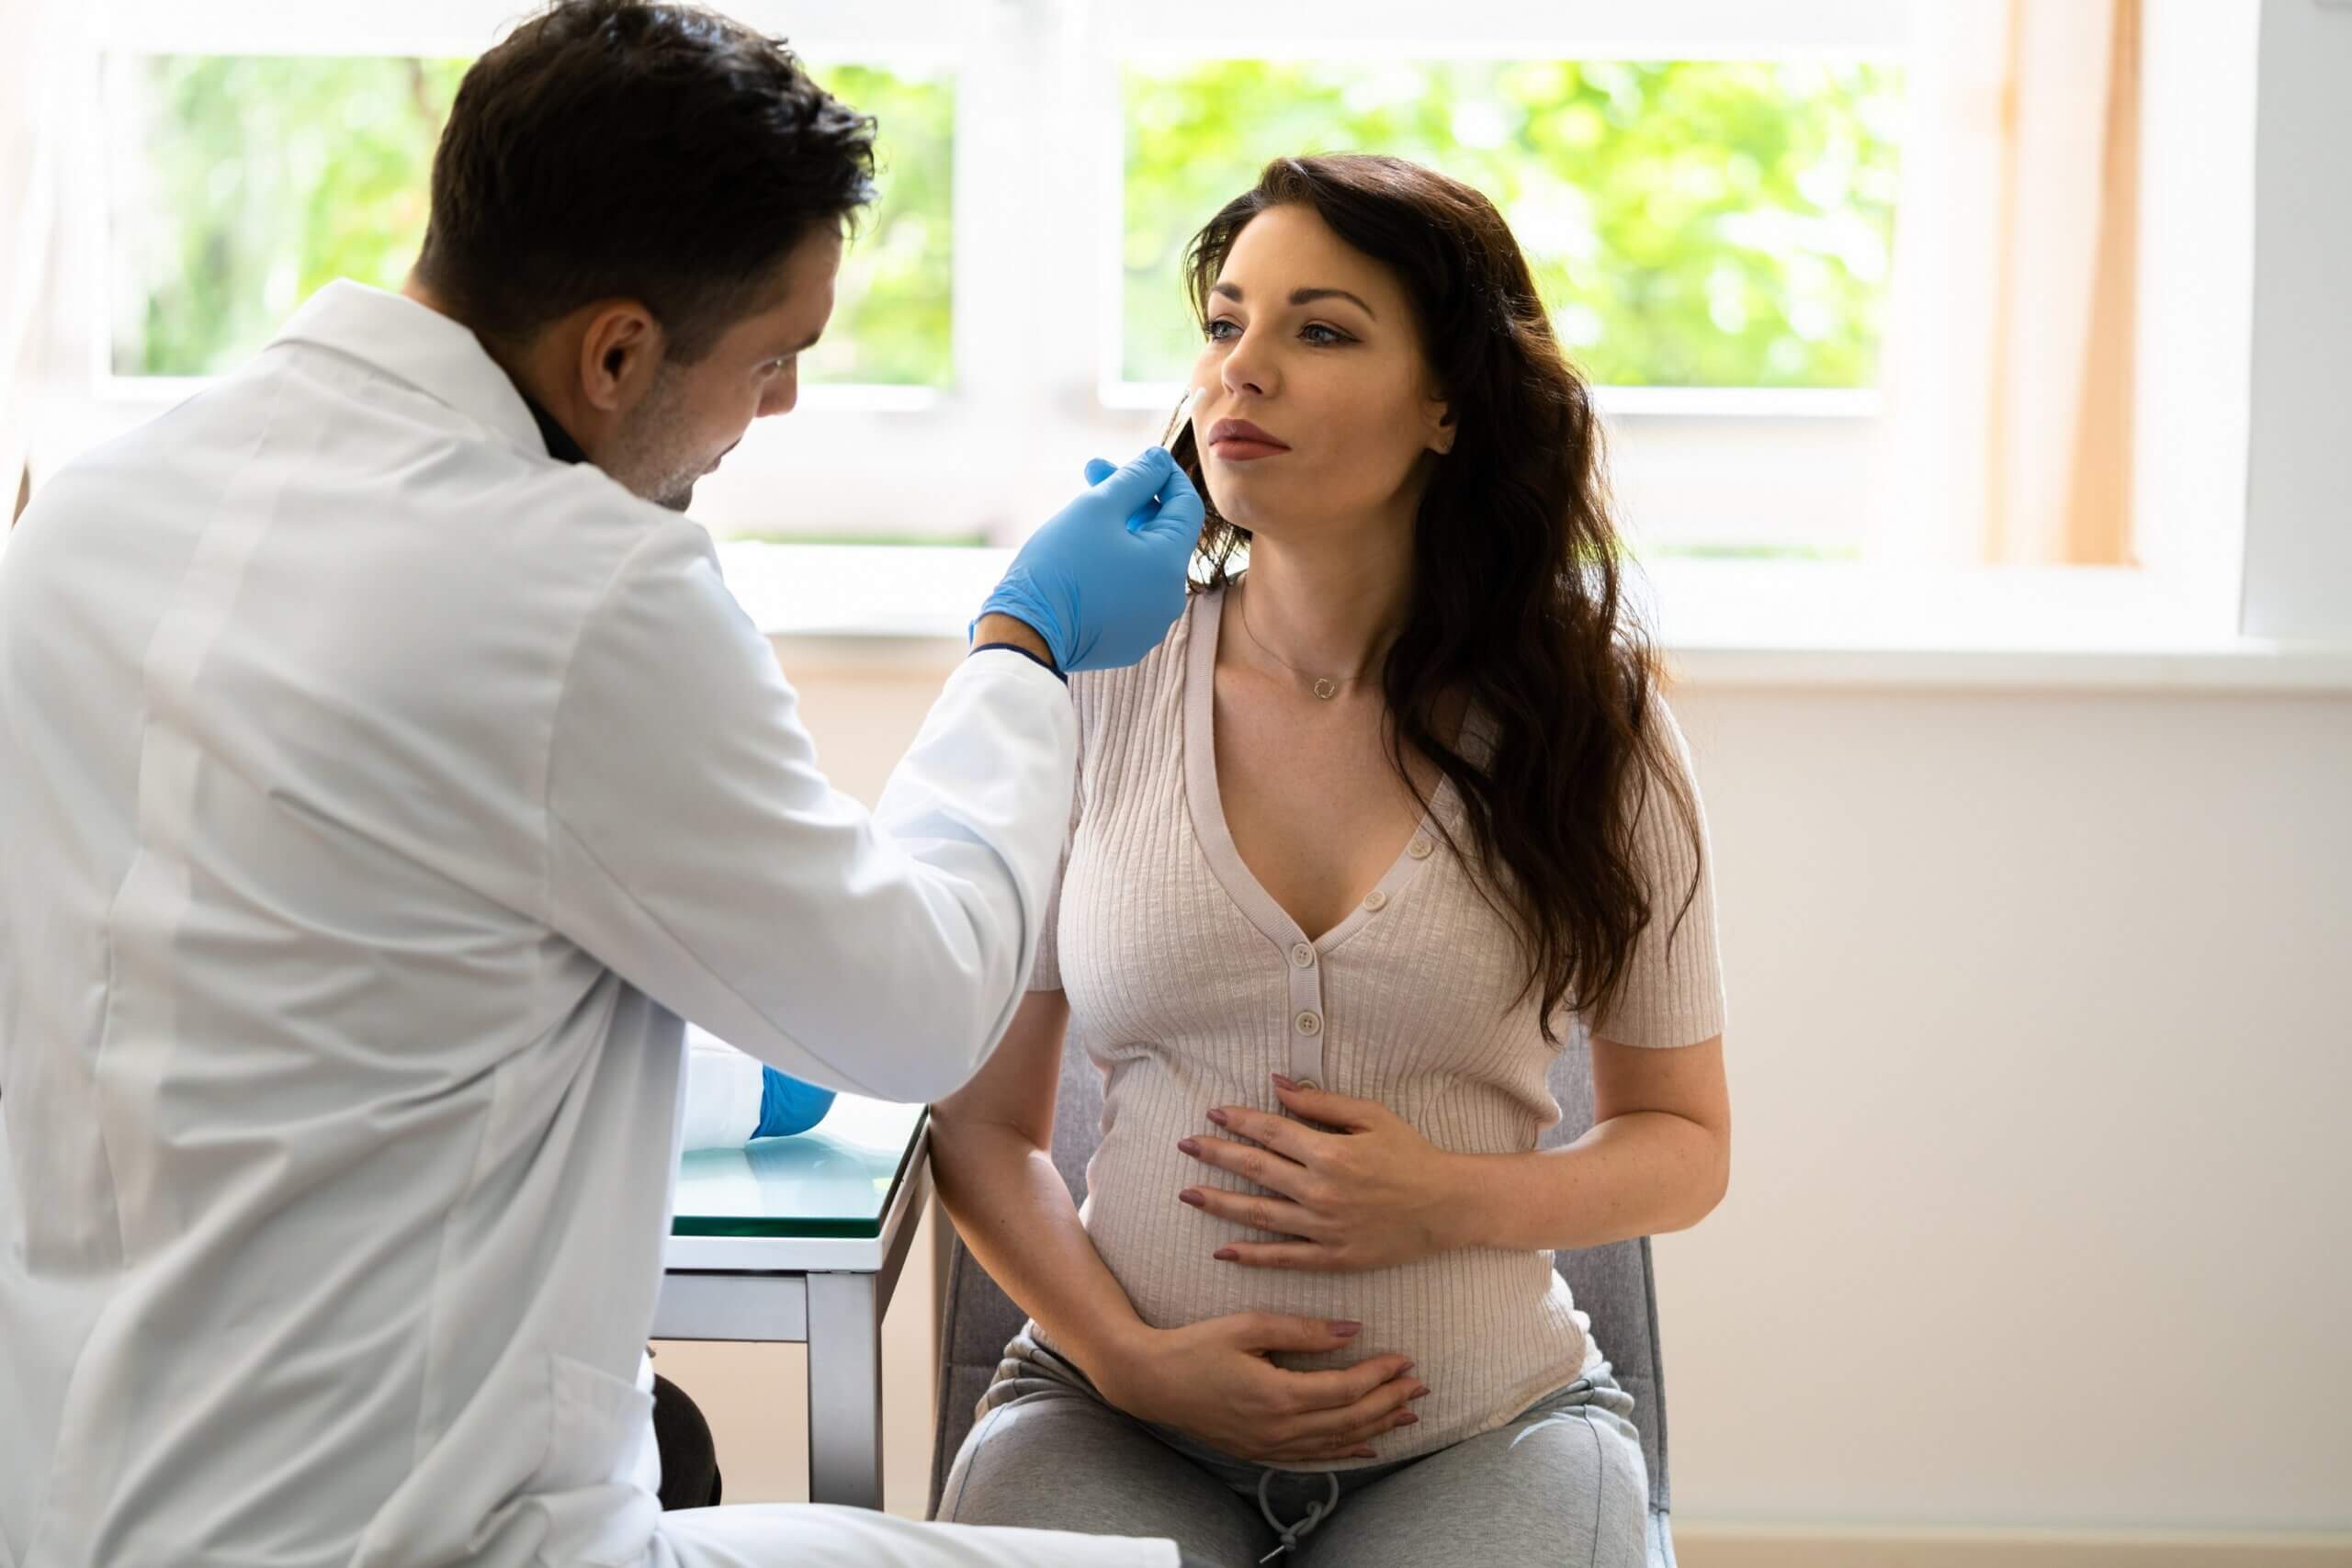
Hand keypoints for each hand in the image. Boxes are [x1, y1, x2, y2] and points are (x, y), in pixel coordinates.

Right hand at [976, 450, 1202, 672]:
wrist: (1025, 634)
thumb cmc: (1060, 565)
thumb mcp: (1097, 507)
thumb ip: (1135, 477)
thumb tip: (1158, 458)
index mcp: (1170, 565)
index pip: (1187, 506)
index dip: (1165, 475)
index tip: (1140, 460)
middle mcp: (1170, 599)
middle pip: (1162, 534)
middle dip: (1132, 500)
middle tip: (1094, 473)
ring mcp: (1150, 624)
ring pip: (1145, 564)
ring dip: (1122, 533)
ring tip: (1083, 515)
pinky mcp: (1128, 640)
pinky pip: (1130, 592)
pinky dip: (1115, 569)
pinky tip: (1083, 555)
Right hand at [1092, 1311, 1425, 1464]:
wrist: (1151, 1382)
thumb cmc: (1196, 1346)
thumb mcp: (1248, 1326)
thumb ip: (1302, 1330)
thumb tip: (1351, 1330)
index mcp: (1278, 1395)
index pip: (1345, 1389)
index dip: (1379, 1375)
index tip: (1405, 1359)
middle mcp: (1279, 1428)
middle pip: (1349, 1419)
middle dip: (1389, 1402)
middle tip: (1420, 1385)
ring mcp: (1269, 1445)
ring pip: (1336, 1442)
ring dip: (1376, 1427)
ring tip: (1408, 1415)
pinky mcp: (1259, 1451)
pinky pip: (1313, 1456)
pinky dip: (1345, 1451)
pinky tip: (1368, 1447)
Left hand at [1177, 1076, 1466, 1272]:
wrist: (1447, 1206)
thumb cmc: (1411, 1155)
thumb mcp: (1372, 1116)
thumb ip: (1321, 1103)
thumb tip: (1277, 1085)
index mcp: (1330, 1152)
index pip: (1271, 1132)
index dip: (1238, 1121)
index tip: (1212, 1113)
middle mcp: (1321, 1191)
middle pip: (1255, 1170)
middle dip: (1216, 1155)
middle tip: (1185, 1146)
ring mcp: (1324, 1228)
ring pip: (1259, 1215)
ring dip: (1219, 1203)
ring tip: (1188, 1194)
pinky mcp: (1333, 1257)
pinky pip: (1284, 1257)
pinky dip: (1251, 1254)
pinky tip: (1223, 1250)